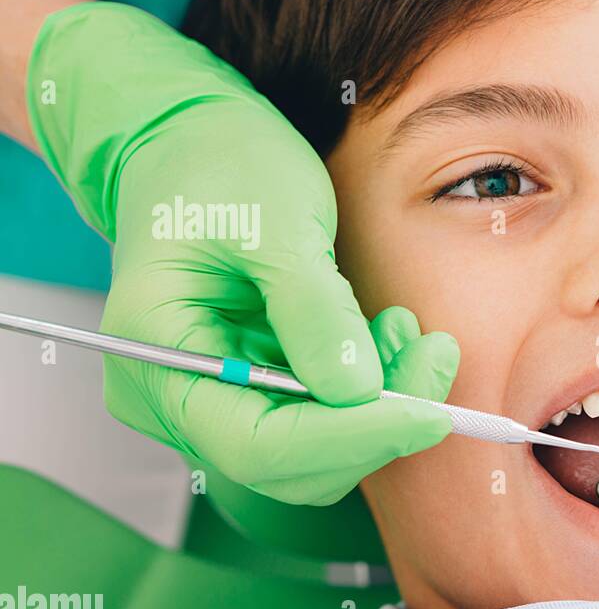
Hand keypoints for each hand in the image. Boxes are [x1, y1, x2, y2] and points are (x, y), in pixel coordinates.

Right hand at [27, 2, 457, 504]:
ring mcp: (211, 400)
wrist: (195, 143)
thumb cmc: (221, 164)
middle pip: (289, 465)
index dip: (351, 440)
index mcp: (154, 353)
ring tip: (413, 333)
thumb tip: (356, 389)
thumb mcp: (275, 220)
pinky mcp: (249, 393)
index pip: (257, 445)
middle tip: (435, 358)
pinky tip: (391, 337)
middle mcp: (172, 396)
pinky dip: (369, 393)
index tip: (429, 413)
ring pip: (315, 453)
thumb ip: (313, 308)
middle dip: (377, 427)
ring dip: (382, 407)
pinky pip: (320, 421)